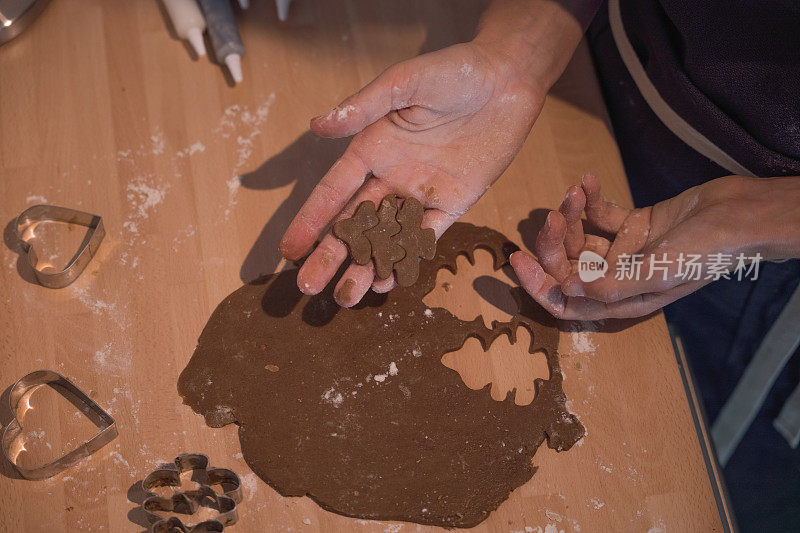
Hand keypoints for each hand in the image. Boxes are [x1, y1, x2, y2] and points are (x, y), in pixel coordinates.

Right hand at [279, 40, 544, 304]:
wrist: (506, 79)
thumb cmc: (453, 72)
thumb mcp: (404, 82)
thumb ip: (363, 107)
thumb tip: (317, 125)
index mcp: (372, 148)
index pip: (333, 192)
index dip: (310, 221)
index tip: (288, 250)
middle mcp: (391, 175)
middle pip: (354, 223)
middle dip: (331, 256)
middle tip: (307, 287)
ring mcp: (421, 192)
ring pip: (388, 237)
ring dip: (367, 266)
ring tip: (347, 298)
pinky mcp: (453, 202)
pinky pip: (426, 235)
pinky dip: (408, 258)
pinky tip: (387, 281)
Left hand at [510, 174, 799, 319]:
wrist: (742, 214)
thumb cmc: (706, 249)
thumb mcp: (658, 271)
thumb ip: (612, 285)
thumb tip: (566, 290)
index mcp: (621, 300)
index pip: (566, 302)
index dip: (538, 286)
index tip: (518, 259)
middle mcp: (618, 279)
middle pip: (568, 266)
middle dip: (555, 242)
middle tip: (552, 215)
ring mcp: (625, 251)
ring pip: (581, 238)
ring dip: (572, 215)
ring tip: (576, 192)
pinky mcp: (635, 224)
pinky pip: (601, 215)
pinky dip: (590, 200)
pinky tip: (589, 180)